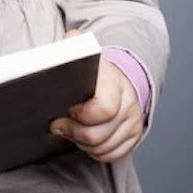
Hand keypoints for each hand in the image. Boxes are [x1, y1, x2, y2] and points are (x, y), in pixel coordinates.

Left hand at [49, 29, 144, 161]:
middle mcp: (129, 102)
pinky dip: (94, 151)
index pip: (103, 109)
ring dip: (81, 143)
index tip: (67, 110)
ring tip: (69, 130)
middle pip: (98, 134)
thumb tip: (72, 37)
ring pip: (103, 147)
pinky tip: (82, 138)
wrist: (118, 78)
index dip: (80, 116)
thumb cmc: (93, 71)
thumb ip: (74, 47)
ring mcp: (134, 121)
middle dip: (74, 133)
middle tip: (58, 125)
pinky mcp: (134, 136)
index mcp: (115, 81)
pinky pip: (111, 155)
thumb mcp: (83, 55)